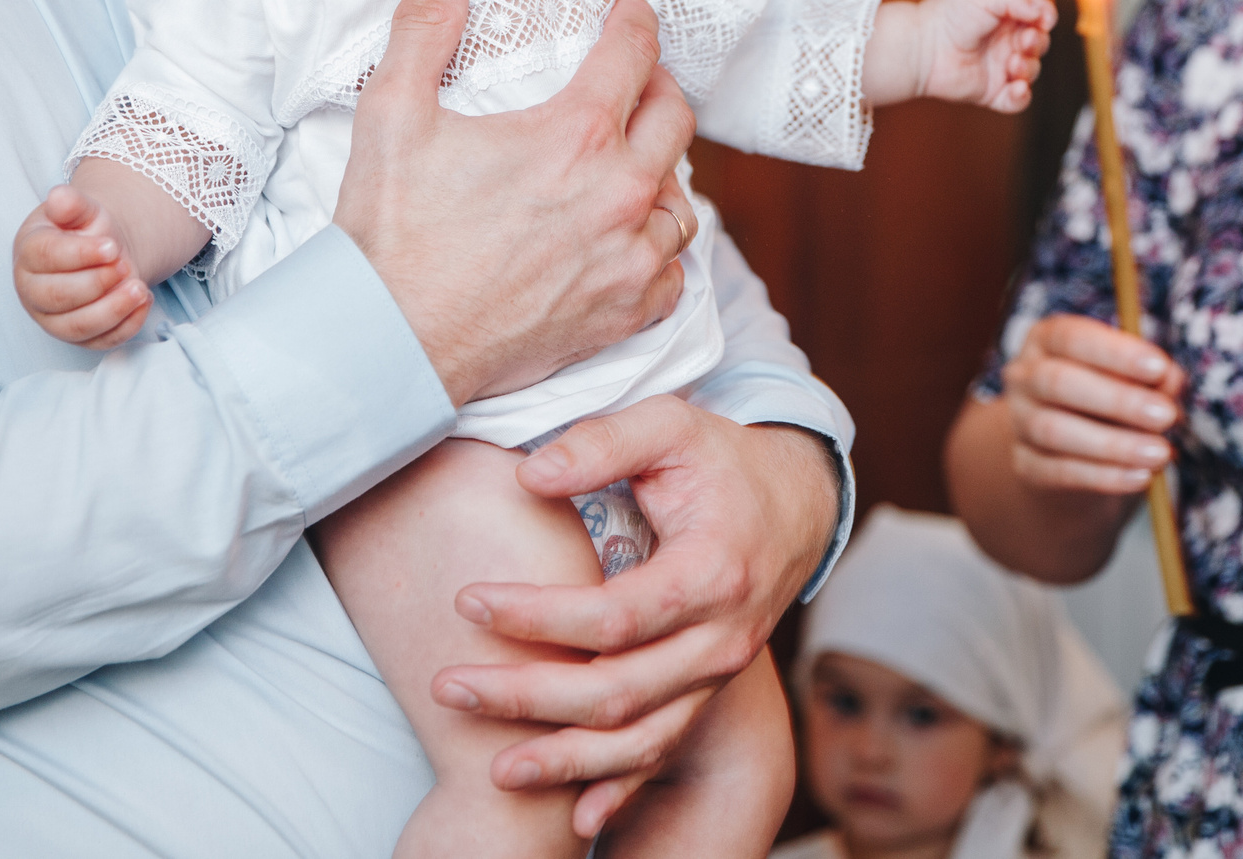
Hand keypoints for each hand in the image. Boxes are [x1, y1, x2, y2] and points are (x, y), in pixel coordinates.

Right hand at [13, 185, 151, 349]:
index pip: (45, 256)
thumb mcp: (83, 210)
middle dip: (96, 283)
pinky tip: (144, 301)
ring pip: (77, 327)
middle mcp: (33, 291)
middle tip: (125, 266)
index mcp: (28, 253)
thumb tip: (59, 196)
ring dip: (113, 310)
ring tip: (140, 288)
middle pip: (58, 296)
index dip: (80, 253)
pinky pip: (100, 342)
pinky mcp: (78, 337)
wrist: (105, 251)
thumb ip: (72, 204)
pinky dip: (126, 326)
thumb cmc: (87, 230)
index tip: (112, 246)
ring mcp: (53, 318)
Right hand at [335, 0, 698, 403]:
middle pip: (676, 118)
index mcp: (575, 134)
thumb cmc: (392, 231)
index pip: (634, 53)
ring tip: (630, 165)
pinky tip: (627, 241)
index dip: (634, 22)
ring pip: (682, 199)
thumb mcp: (392, 112)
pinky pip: (672, 272)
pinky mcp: (624, 312)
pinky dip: (657, 251)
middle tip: (632, 83)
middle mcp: (619, 192)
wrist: (392, 343)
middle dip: (658, 88)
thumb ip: (424, 27)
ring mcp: (628, 257)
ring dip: (660, 174)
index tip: (628, 13)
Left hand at [430, 400, 836, 838]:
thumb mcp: (670, 424)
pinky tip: (576, 818)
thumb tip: (529, 476)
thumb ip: (602, 442)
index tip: (467, 601)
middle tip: (448, 686)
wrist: (794, 502)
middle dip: (527, 697)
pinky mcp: (708, 693)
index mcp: (712, 573)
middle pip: (618, 693)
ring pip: (640, 740)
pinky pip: (664, 753)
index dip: (538, 616)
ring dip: (564, 760)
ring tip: (493, 767)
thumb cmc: (719, 458)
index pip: (613, 616)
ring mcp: (718, 675)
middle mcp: (721, 639)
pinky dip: (620, 790)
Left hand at [864, 0, 1052, 111]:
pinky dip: (1021, 97)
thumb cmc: (948, 15)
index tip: (1043, 20)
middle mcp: (1003, 42)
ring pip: (1031, 72)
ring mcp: (998, 68)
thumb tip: (1047, 14)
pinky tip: (1016, 87)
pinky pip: (1015, 101)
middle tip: (1023, 42)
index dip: (1044, 20)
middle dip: (1037, 44)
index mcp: (1004, 17)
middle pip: (1038, 45)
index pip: (1038, 19)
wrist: (921, 46)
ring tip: (1011, 64)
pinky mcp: (990, 92)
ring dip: (1028, 68)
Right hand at [999, 313, 1185, 494]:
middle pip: (1057, 381)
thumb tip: (1169, 379)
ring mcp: (1019, 422)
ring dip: (1113, 444)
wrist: (1074, 453)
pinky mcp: (1025, 464)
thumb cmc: (1110, 400)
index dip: (1115, 352)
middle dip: (1117, 399)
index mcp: (1047, 340)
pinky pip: (1058, 472)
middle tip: (1166, 415)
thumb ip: (1153, 376)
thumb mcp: (1133, 379)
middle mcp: (1024, 376)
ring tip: (1159, 452)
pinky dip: (1103, 476)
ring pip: (1053, 430)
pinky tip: (1140, 476)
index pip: (1071, 337)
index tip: (1159, 367)